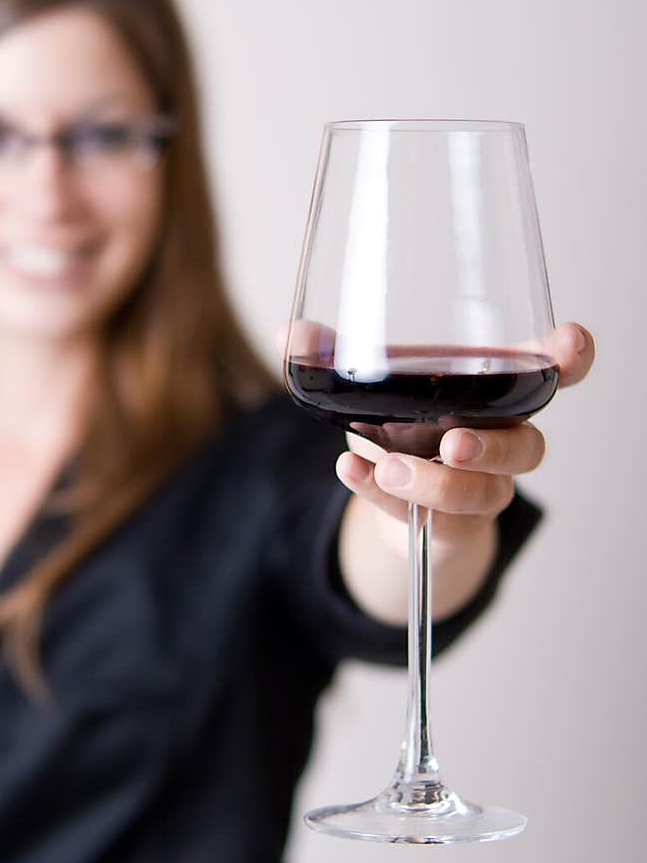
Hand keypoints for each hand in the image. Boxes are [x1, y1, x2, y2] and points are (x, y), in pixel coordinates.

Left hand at [275, 320, 594, 554]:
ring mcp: (482, 488)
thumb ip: (334, 357)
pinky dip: (385, 499)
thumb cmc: (404, 423)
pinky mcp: (452, 528)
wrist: (396, 497)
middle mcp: (501, 439)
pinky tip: (353, 474)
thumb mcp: (374, 385)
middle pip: (526, 446)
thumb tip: (292, 335)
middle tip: (452, 442)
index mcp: (495, 392)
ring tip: (389, 469)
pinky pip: (431, 522)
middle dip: (493, 445)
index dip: (568, 360)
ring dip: (435, 483)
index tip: (570, 344)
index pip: (548, 373)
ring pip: (482, 494)